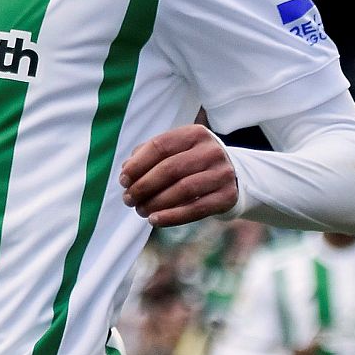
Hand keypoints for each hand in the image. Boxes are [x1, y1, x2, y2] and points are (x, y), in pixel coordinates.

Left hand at [120, 124, 238, 226]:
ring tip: (140, 210)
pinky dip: (172, 216)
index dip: (137, 165)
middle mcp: (211, 151)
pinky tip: (155, 220)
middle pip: (169, 169)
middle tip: (128, 199)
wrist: (231, 177)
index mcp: (194, 134)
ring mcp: (222, 173)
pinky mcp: (228, 196)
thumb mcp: (174, 151)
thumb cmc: (191, 163)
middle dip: (143, 186)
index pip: (159, 146)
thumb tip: (126, 169)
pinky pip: (196, 209)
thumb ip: (148, 155)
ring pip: (182, 189)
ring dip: (155, 203)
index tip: (123, 181)